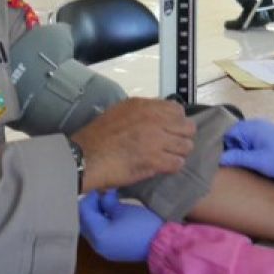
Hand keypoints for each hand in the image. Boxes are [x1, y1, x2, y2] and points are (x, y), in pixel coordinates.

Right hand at [73, 98, 194, 190]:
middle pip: (187, 128)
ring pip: (186, 146)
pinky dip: (172, 166)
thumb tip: (157, 118)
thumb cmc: (97, 136)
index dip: (176, 122)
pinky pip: (177, 163)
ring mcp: (157, 140)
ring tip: (167, 158)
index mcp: (144, 106)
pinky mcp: (155, 160)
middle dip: (182, 137)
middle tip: (172, 146)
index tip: (170, 130)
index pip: (177, 110)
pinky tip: (162, 167)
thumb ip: (140, 112)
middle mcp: (154, 120)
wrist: (85, 157)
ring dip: (178, 153)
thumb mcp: (119, 112)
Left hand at [79, 190, 162, 261]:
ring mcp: (105, 250)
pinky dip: (102, 224)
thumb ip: (108, 202)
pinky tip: (111, 214)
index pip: (84, 212)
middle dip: (91, 207)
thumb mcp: (123, 210)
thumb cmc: (142, 225)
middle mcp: (97, 245)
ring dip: (96, 215)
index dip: (90, 198)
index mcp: (98, 235)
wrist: (161, 243)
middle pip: (85, 222)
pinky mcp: (113, 251)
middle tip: (101, 194)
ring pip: (92, 229)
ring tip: (107, 203)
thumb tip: (103, 196)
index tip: (99, 188)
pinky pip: (101, 235)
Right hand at [218, 119, 273, 177]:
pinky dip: (248, 149)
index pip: (227, 134)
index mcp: (251, 127)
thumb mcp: (259, 161)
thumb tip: (219, 158)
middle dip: (232, 149)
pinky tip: (252, 159)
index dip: (223, 146)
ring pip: (241, 139)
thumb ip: (238, 158)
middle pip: (233, 136)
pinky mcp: (265, 134)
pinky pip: (249, 140)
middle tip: (236, 163)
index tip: (223, 160)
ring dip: (240, 151)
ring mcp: (260, 128)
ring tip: (245, 163)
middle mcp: (254, 124)